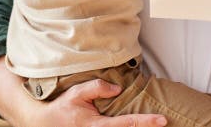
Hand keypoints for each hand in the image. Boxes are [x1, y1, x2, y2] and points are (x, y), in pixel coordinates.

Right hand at [0, 57, 166, 126]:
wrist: (45, 124)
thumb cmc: (62, 107)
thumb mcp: (77, 93)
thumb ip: (97, 88)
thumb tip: (117, 89)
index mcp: (98, 126)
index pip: (127, 123)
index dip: (146, 122)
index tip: (162, 120)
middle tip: (165, 122)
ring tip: (155, 124)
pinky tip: (139, 125)